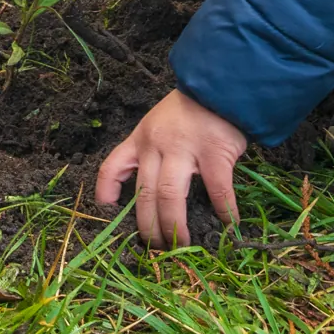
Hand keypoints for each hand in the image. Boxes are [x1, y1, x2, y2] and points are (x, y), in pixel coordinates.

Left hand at [95, 89, 247, 246]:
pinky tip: (228, 225)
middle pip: (144, 194)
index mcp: (140, 139)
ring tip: (182, 246)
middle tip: (157, 248)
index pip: (111, 166)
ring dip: (175, 227)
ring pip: (170, 196)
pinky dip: (223, 211)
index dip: (105, 192)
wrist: (219, 85)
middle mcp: (156, 145)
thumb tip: (150, 194)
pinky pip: (217, 189)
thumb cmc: (188, 110)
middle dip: (148, 227)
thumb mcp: (156, 124)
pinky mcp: (214, 152)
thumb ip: (149, 151)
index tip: (108, 212)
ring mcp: (184, 148)